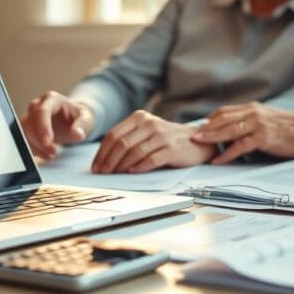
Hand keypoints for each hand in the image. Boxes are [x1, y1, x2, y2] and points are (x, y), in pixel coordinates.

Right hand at [22, 91, 94, 160]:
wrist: (72, 117)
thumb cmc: (78, 116)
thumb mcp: (86, 118)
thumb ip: (82, 125)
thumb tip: (78, 134)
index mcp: (51, 99)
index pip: (42, 112)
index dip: (43, 128)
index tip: (48, 143)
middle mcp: (37, 105)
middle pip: (29, 122)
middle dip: (39, 140)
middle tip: (53, 152)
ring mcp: (30, 115)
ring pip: (23, 132)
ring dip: (35, 146)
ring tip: (51, 153)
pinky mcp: (27, 127)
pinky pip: (22, 139)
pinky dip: (32, 149)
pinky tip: (45, 154)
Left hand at [91, 111, 216, 173]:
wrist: (196, 142)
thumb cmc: (166, 141)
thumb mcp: (146, 133)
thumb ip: (128, 140)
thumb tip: (104, 160)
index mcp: (139, 117)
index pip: (113, 135)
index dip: (102, 152)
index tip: (96, 166)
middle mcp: (149, 123)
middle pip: (121, 144)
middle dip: (109, 161)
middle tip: (103, 173)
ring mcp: (161, 135)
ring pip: (134, 152)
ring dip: (121, 166)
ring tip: (115, 175)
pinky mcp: (171, 148)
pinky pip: (150, 159)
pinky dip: (139, 167)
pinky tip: (131, 173)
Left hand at [191, 102, 293, 163]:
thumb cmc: (292, 127)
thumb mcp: (269, 119)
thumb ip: (253, 122)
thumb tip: (239, 131)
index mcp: (253, 108)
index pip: (225, 111)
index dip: (211, 120)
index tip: (200, 127)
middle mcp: (253, 113)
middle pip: (222, 119)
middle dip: (205, 128)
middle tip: (191, 135)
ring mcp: (258, 125)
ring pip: (228, 130)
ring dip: (211, 137)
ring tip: (198, 143)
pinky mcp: (264, 137)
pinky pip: (240, 146)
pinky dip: (227, 153)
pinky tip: (218, 160)